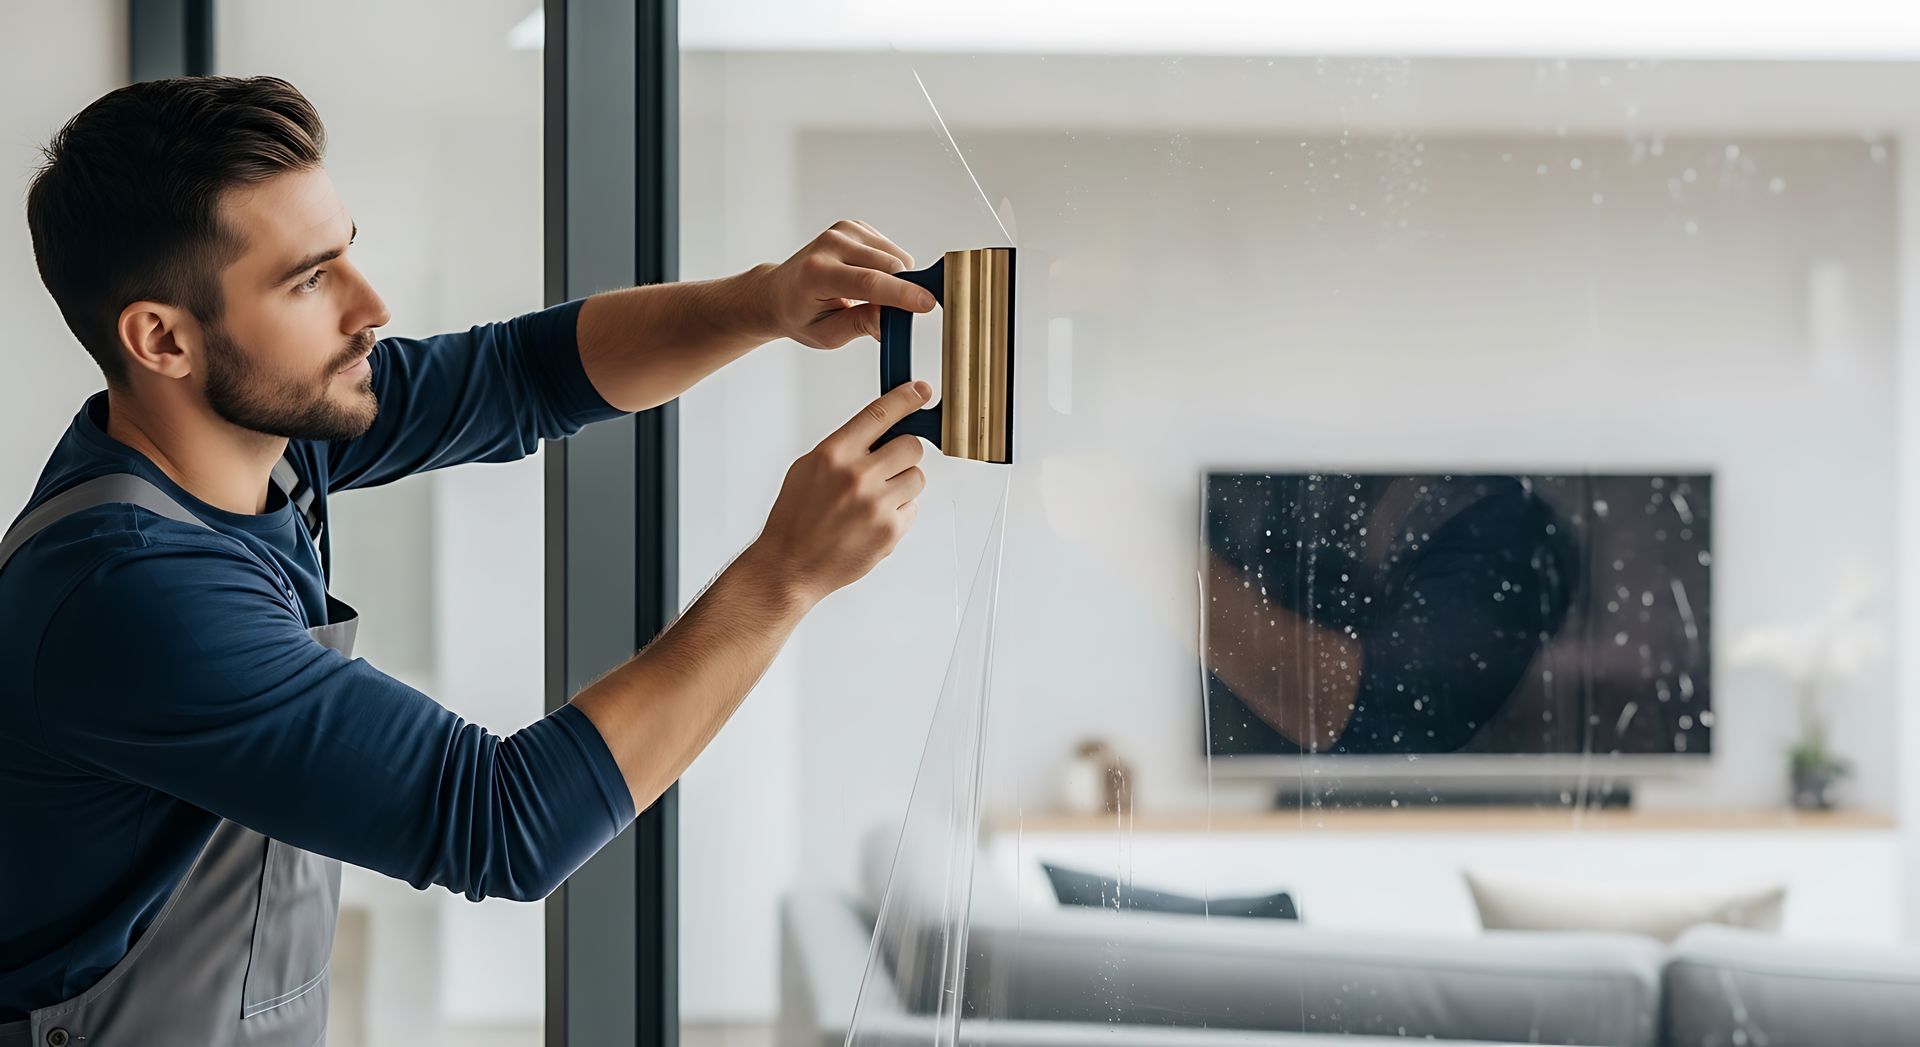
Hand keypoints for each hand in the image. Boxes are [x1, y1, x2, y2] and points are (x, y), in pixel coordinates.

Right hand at [744, 380, 931, 605]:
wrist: (790, 565)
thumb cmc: (795, 518)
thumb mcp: (808, 468)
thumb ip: (844, 448)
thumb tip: (877, 431)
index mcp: (834, 455)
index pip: (880, 414)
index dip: (906, 398)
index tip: (921, 391)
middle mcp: (857, 477)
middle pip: (911, 446)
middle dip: (903, 454)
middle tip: (888, 466)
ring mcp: (877, 505)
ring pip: (917, 477)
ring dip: (902, 484)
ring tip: (875, 499)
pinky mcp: (890, 531)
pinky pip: (913, 508)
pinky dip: (898, 512)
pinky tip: (873, 520)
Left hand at [748, 220, 935, 348]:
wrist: (779, 293)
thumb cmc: (800, 315)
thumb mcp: (827, 335)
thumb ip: (861, 326)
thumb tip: (891, 318)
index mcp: (817, 274)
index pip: (869, 282)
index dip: (902, 294)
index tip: (928, 304)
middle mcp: (830, 245)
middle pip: (889, 265)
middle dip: (903, 291)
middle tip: (892, 314)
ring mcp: (842, 230)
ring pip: (895, 256)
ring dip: (896, 279)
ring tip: (871, 297)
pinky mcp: (854, 226)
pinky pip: (890, 249)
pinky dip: (889, 268)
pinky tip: (869, 278)